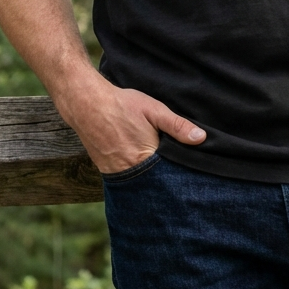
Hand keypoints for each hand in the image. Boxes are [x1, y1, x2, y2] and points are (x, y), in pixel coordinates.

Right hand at [57, 76, 206, 173]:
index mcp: (145, 158)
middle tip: (178, 182)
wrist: (86, 104)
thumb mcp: (154, 110)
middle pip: (155, 183)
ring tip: (161, 175)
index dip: (180, 175)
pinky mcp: (105, 171)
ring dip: (150, 180)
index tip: (192, 178)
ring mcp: (115, 174)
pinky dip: (135, 177)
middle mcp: (130, 171)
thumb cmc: (122, 105)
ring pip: (140, 184)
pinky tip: (142, 170)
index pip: (170, 176)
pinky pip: (126, 180)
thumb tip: (201, 138)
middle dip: (166, 182)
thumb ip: (177, 126)